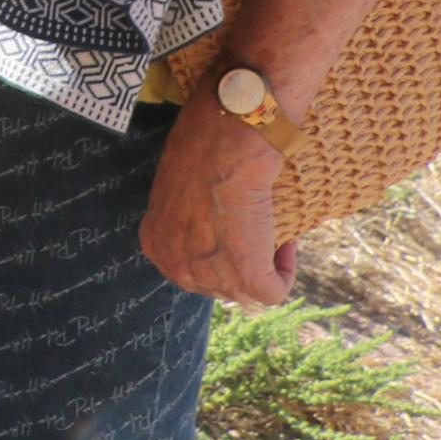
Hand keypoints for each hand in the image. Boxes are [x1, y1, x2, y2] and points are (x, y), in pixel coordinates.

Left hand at [144, 101, 298, 303]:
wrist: (224, 148)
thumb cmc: (200, 152)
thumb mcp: (179, 191)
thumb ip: (187, 218)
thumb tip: (210, 226)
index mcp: (155, 245)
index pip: (191, 266)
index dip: (219, 251)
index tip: (236, 230)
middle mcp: (175, 267)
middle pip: (218, 282)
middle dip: (241, 263)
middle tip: (256, 234)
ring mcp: (209, 278)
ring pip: (246, 289)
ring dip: (264, 264)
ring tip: (271, 232)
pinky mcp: (247, 280)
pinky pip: (274, 291)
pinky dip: (285, 269)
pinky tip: (285, 242)